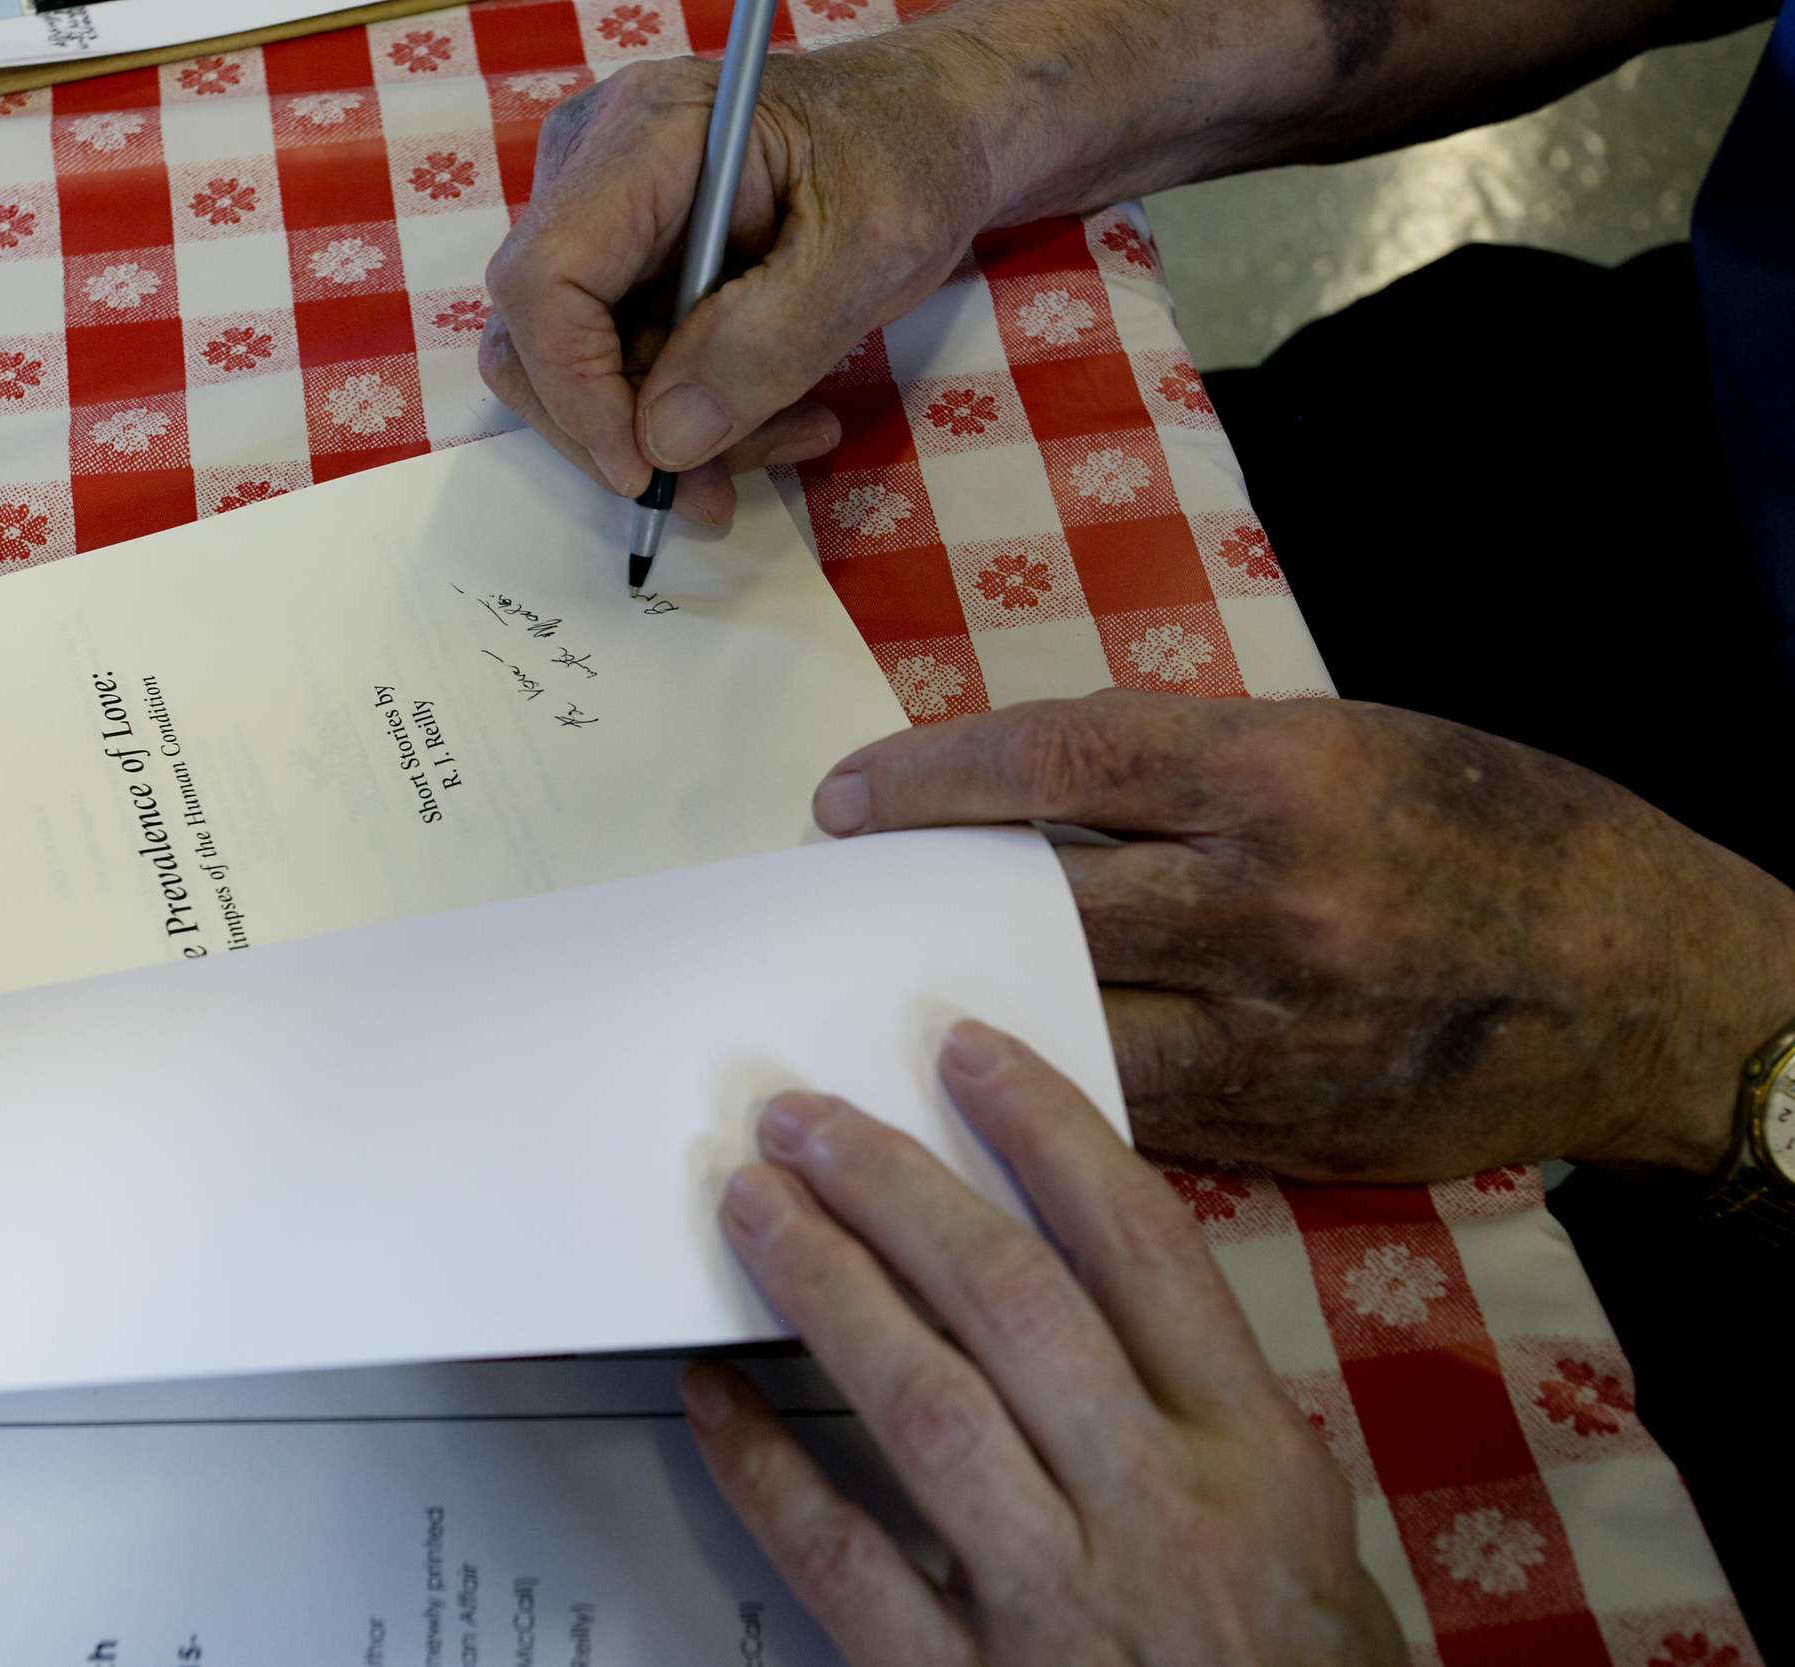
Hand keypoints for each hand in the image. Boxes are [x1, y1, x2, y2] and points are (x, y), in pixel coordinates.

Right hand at [481, 31, 996, 526]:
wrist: (930, 125)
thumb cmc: (910, 156)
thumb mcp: (872, 250)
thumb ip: (769, 345)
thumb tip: (663, 442)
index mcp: (645, 138)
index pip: (544, 280)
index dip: (576, 390)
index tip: (645, 469)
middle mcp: (592, 168)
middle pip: (536, 338)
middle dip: (622, 433)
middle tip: (719, 490)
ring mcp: (599, 218)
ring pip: (576, 369)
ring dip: (669, 437)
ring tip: (789, 438)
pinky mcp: (622, 263)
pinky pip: (620, 365)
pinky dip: (690, 415)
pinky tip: (778, 416)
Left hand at [685, 1023, 1403, 1665]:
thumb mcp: (1307, 1535)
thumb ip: (1212, 1408)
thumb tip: (1091, 1270)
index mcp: (1254, 1460)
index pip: (1143, 1252)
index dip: (1048, 1135)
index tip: (967, 1054)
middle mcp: (1159, 1514)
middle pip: (1013, 1305)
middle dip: (899, 1191)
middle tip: (803, 1119)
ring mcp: (1059, 1607)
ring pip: (926, 1408)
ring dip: (827, 1290)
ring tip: (752, 1207)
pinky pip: (846, 1564)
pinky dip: (770, 1474)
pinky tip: (715, 1398)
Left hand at [811, 691, 1794, 1179]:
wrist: (1656, 990)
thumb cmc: (1504, 833)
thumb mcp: (1353, 747)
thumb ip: (1191, 768)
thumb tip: (1025, 794)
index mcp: (1287, 783)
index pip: (1063, 763)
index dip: (933, 778)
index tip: (845, 801)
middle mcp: (1274, 913)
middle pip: (1044, 905)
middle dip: (925, 902)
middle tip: (840, 904)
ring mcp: (1282, 1039)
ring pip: (1072, 1028)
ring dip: (966, 1015)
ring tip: (881, 998)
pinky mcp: (1292, 1132)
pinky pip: (1136, 1111)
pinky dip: (1057, 1090)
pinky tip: (985, 1081)